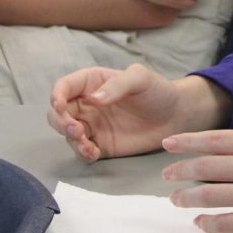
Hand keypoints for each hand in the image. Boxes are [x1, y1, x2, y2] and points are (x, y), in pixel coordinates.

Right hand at [49, 66, 227, 161]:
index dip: (56, 95)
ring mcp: (92, 125)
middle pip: (57, 113)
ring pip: (67, 134)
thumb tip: (93, 99)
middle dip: (60, 122)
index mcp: (92, 82)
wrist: (175, 115)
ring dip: (71, 140)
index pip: (64, 86)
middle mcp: (86, 104)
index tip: (59, 105)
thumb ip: (117, 86)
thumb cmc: (157, 90)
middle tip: (76, 130)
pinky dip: (83, 153)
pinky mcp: (100, 145)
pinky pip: (82, 151)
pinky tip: (94, 153)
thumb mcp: (140, 79)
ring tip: (88, 145)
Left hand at [162, 88, 232, 232]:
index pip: (218, 139)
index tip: (168, 143)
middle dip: (182, 171)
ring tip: (176, 199)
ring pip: (212, 196)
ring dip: (188, 198)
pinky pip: (227, 223)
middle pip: (209, 167)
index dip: (189, 141)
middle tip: (166, 175)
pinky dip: (209, 223)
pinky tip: (200, 222)